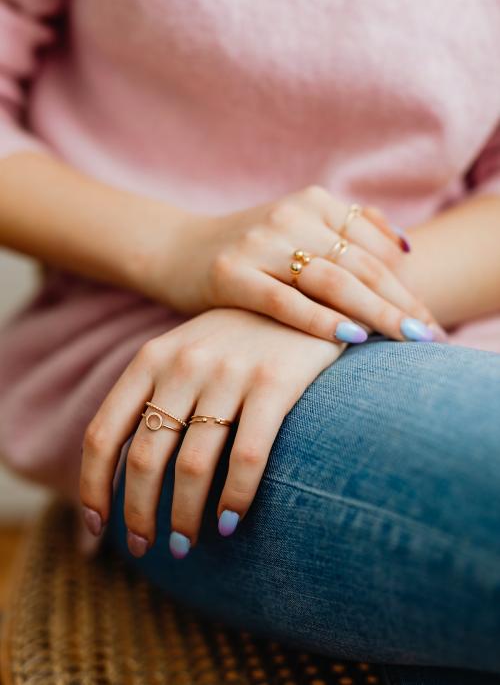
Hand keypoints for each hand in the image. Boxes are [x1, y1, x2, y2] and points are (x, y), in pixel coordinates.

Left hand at [80, 308, 343, 557]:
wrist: (305, 295)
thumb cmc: (240, 337)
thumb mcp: (186, 352)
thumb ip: (155, 396)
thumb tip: (128, 469)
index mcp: (151, 359)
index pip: (104, 433)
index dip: (93, 486)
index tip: (96, 526)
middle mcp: (183, 365)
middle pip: (144, 458)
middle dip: (137, 513)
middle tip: (146, 547)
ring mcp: (229, 373)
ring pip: (192, 466)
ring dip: (183, 517)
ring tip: (185, 545)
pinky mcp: (275, 383)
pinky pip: (247, 457)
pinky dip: (234, 498)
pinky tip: (230, 522)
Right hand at [143, 185, 437, 343]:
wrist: (174, 249)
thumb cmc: (247, 249)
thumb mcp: (297, 226)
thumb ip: (348, 229)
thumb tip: (404, 245)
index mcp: (312, 202)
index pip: (374, 247)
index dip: (406, 286)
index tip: (428, 321)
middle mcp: (290, 216)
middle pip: (360, 265)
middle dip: (399, 304)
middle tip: (429, 338)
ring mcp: (259, 243)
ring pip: (331, 280)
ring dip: (373, 312)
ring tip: (404, 339)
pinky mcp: (231, 273)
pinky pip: (285, 300)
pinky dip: (320, 320)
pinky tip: (350, 338)